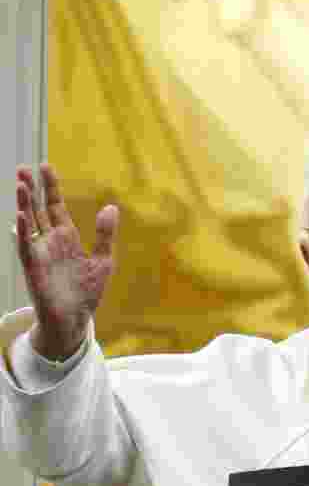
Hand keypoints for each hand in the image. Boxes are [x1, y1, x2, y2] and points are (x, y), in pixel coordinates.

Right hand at [13, 164, 117, 359]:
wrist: (75, 319)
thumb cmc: (87, 291)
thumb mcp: (103, 260)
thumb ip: (105, 234)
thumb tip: (111, 206)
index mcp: (67, 236)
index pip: (55, 205)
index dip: (51, 187)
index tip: (46, 166)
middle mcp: (51, 241)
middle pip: (39, 209)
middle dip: (32, 189)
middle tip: (24, 167)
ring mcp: (40, 252)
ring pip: (29, 223)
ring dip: (24, 204)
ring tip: (21, 184)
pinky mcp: (34, 267)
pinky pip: (26, 247)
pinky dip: (23, 232)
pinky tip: (20, 217)